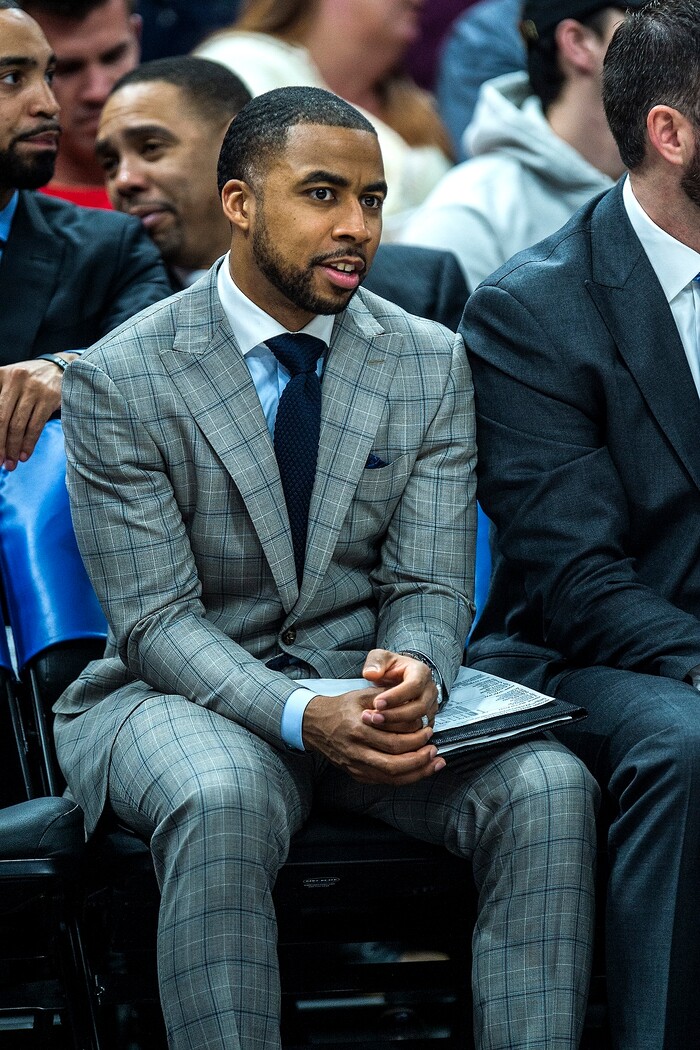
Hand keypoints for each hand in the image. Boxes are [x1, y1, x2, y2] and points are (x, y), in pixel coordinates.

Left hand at [0, 357, 66, 469]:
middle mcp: (15, 380)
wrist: (59, 368)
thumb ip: (0, 399)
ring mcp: (34, 389)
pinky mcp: (49, 398)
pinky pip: (35, 427)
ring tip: (11, 463)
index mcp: (1, 375)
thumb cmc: (29, 380)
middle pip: (2, 419)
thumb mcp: (9, 382)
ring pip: (18, 425)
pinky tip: (24, 455)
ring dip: (13, 448)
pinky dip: (29, 444)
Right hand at [302, 684, 444, 785]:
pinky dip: (404, 778)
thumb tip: (414, 704)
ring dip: (416, 773)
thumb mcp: (362, 696)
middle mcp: (356, 750)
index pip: (394, 741)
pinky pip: (383, 781)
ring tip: (432, 763)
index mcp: (358, 728)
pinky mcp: (355, 774)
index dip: (415, 739)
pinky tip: (417, 771)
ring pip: (391, 777)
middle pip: (394, 764)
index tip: (428, 730)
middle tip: (434, 750)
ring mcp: (355, 765)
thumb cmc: (341, 708)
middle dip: (419, 759)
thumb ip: (387, 700)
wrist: (314, 724)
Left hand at [360, 649, 438, 733]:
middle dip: (396, 715)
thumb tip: (371, 674)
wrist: (400, 676)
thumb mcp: (381, 658)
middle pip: (419, 707)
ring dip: (397, 726)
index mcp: (421, 672)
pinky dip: (404, 734)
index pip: (414, 685)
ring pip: (421, 720)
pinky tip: (386, 733)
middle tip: (375, 717)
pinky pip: (419, 730)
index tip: (377, 703)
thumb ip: (375, 663)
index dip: (396, 696)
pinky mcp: (427, 718)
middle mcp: (430, 690)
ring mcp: (431, 705)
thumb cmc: (392, 667)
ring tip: (377, 723)